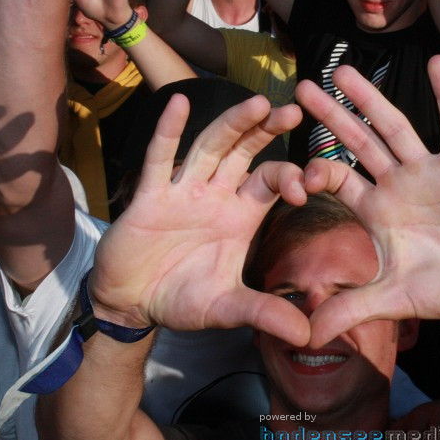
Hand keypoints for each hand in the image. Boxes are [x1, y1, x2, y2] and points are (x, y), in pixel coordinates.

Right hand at [90, 94, 311, 346]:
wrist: (131, 303)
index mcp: (240, 215)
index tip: (305, 188)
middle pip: (246, 152)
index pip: (272, 182)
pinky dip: (168, 132)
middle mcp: (216, 195)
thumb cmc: (181, 299)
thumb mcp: (227, 307)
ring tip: (257, 102)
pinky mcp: (149, 196)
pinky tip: (178, 103)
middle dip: (267, 130)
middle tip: (295, 110)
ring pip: (211, 147)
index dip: (291, 177)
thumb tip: (307, 337)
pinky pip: (160, 159)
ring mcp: (183, 191)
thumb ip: (263, 314)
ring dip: (232, 124)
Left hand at [296, 56, 439, 345]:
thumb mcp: (391, 299)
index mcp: (374, 209)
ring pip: (393, 126)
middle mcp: (395, 183)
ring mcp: (427, 171)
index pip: (335, 178)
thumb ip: (350, 309)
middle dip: (330, 115)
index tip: (296, 170)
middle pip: (356, 141)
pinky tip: (437, 63)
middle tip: (300, 86)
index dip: (314, 169)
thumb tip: (307, 336)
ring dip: (371, 98)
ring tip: (344, 70)